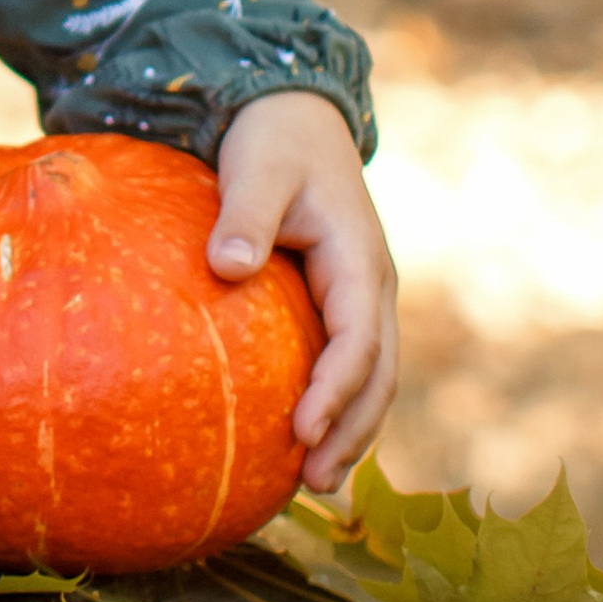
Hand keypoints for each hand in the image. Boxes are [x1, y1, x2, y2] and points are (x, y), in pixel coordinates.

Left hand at [207, 91, 396, 495]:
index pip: (357, 341)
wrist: (295, 118)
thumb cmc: (273, 143)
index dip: (336, 392)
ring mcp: (361, 299)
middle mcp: (372, 288)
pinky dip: (337, 405)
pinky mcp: (340, 304)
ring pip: (371, 378)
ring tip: (314, 483)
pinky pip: (348, 364)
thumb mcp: (257, 170)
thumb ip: (244, 216)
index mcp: (359, 261)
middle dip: (351, 432)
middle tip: (312, 483)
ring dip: (350, 431)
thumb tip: (226, 267)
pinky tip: (301, 441)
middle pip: (376, 376)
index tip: (303, 431)